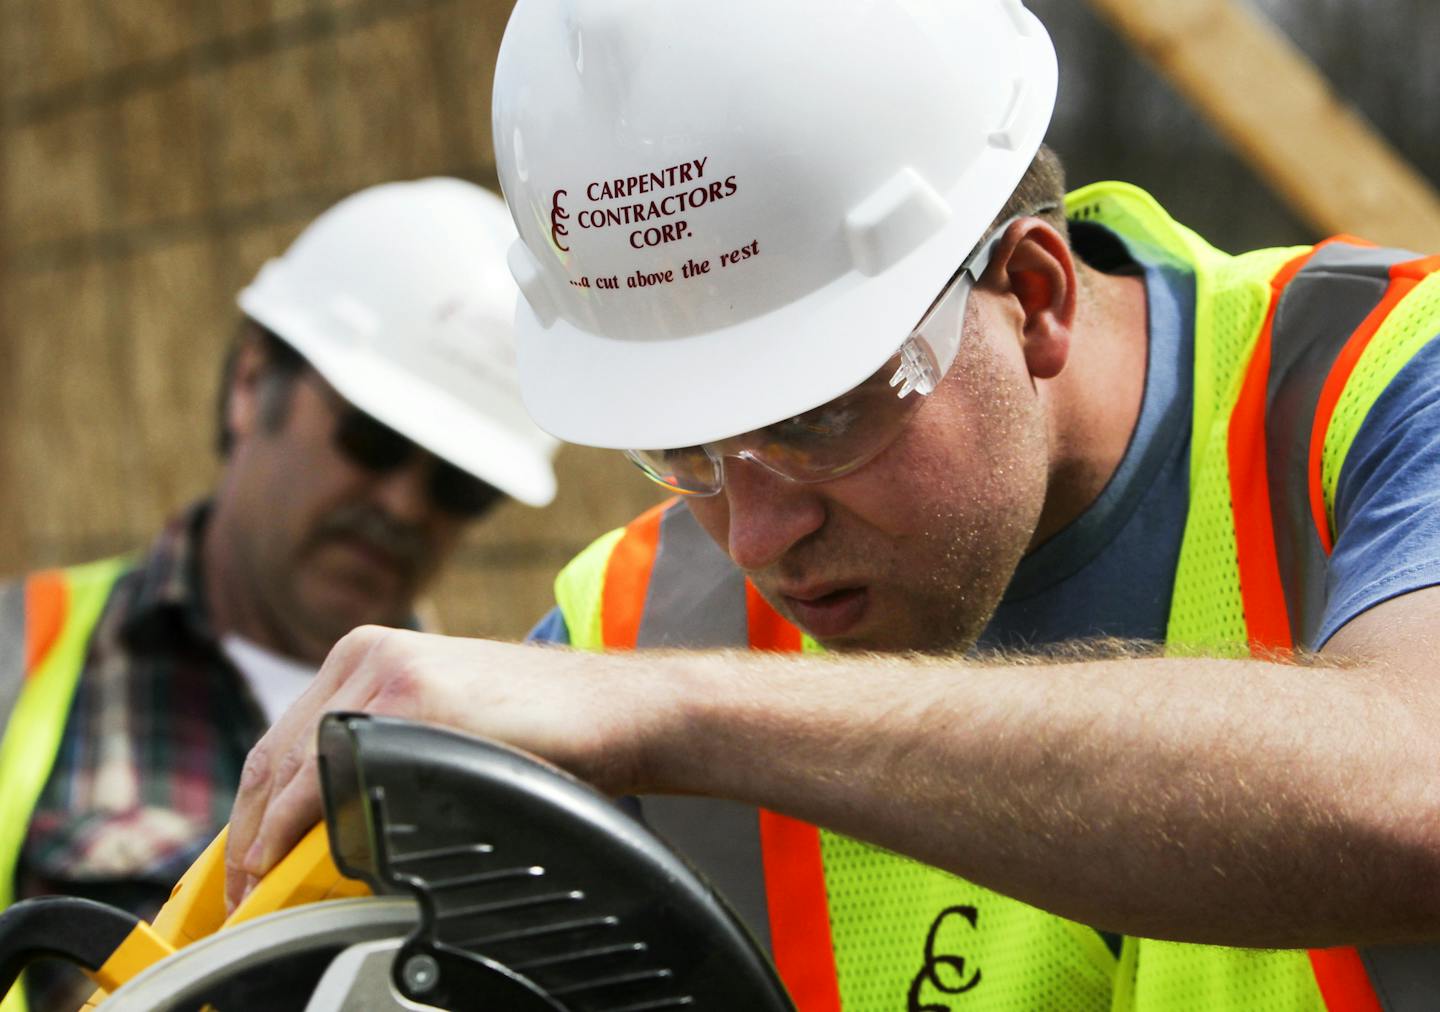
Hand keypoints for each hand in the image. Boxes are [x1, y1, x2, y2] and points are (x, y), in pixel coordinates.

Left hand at [223, 626, 656, 910]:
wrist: (611, 708)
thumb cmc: (541, 728)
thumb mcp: (442, 726)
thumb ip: (383, 749)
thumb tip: (331, 817)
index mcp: (370, 654)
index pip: (284, 738)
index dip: (254, 808)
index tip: (245, 860)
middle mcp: (368, 656)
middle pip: (275, 756)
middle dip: (248, 833)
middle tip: (240, 893)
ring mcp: (388, 674)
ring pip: (290, 768)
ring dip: (263, 840)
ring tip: (258, 894)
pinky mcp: (413, 701)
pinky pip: (327, 779)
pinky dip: (294, 832)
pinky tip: (290, 867)